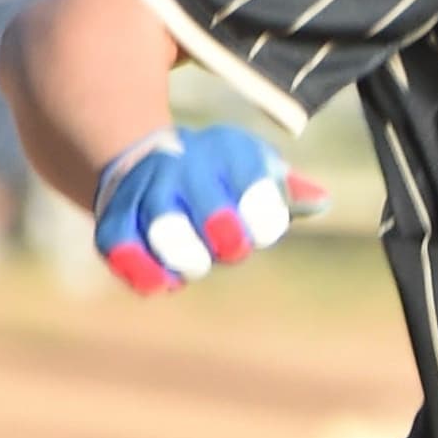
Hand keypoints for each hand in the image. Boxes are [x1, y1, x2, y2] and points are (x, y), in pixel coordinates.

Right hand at [93, 127, 324, 293]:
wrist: (154, 157)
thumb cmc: (225, 178)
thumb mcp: (260, 171)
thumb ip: (289, 189)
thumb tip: (321, 200)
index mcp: (228, 151)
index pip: (253, 185)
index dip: (262, 220)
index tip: (260, 234)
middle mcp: (184, 163)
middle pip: (209, 210)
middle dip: (224, 238)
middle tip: (229, 249)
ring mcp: (147, 188)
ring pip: (163, 226)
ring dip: (184, 256)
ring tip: (191, 267)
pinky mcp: (116, 214)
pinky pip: (119, 242)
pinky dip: (139, 268)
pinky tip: (160, 285)